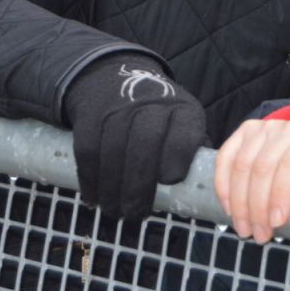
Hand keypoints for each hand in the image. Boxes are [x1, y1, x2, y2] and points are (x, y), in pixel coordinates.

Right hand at [65, 55, 207, 219]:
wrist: (113, 77)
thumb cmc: (158, 114)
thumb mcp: (183, 121)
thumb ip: (192, 151)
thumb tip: (200, 190)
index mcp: (182, 109)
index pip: (183, 131)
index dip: (177, 156)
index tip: (170, 181)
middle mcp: (150, 105)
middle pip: (145, 144)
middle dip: (140, 185)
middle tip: (137, 213)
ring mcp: (118, 109)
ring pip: (114, 152)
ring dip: (113, 189)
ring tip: (116, 212)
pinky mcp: (90, 116)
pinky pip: (89, 152)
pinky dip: (90, 179)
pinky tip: (94, 198)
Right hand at [213, 119, 289, 243]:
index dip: (282, 194)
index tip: (277, 223)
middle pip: (264, 168)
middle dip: (258, 207)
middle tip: (259, 236)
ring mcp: (265, 128)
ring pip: (243, 165)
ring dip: (239, 201)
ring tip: (244, 228)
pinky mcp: (246, 131)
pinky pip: (227, 157)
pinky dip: (223, 184)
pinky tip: (228, 207)